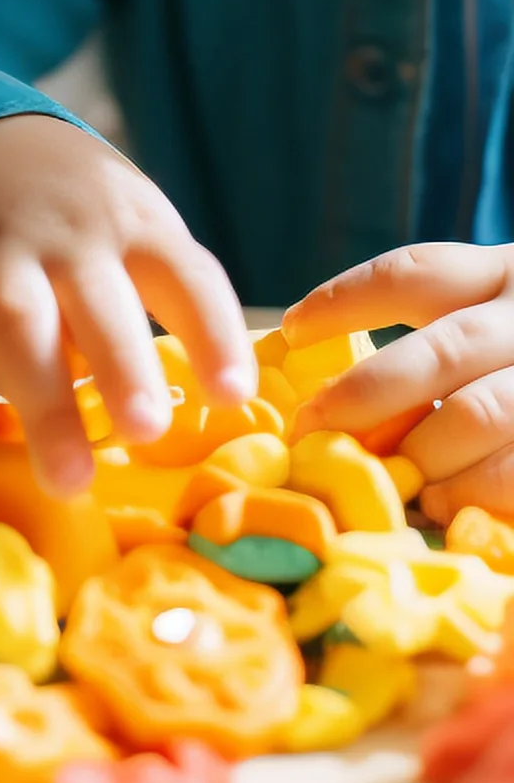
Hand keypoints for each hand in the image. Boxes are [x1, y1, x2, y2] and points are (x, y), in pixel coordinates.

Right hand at [0, 114, 255, 499]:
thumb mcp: (126, 223)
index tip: (234, 395)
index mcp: (126, 224)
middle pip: (92, 296)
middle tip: (146, 431)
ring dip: (41, 400)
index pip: (184, 273)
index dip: (213, 331)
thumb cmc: (68, 219)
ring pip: (11, 321)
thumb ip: (154, 292)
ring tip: (68, 481)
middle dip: (120, 364)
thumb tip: (191, 413)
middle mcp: (56, 237)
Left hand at [284, 242, 513, 522]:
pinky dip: (483, 494)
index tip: (289, 329)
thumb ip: (444, 341)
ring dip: (426, 457)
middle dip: (367, 396)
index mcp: (510, 274)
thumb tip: (322, 378)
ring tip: (394, 481)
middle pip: (442, 354)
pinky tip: (454, 509)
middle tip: (313, 431)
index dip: (345, 300)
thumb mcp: (506, 313)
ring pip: (483, 416)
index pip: (415, 274)